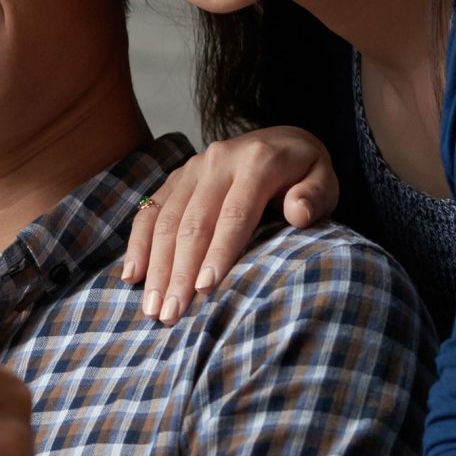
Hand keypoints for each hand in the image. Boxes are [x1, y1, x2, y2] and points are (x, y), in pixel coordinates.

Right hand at [120, 126, 335, 323]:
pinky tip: (131, 276)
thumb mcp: (324, 179)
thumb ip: (315, 196)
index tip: (204, 289)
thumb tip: (298, 214)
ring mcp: (192, 168)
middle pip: (192, 222)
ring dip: (156, 266)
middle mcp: (217, 161)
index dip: (217, 253)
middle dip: (179, 272)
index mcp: (257, 162)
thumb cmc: (304, 173)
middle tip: (171, 314)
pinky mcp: (176, 178)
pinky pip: (150, 211)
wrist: (280, 140)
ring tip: (151, 307)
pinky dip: (138, 244)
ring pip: (166, 220)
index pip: (233, 214)